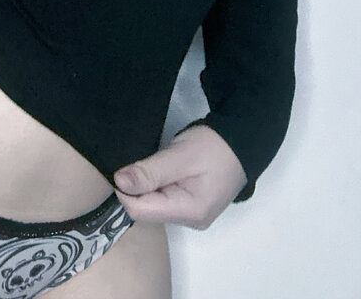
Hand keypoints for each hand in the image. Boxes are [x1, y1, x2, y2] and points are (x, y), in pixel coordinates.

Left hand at [113, 125, 247, 228]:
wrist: (242, 140)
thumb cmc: (213, 146)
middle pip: (146, 210)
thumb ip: (149, 171)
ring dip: (144, 185)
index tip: (118, 167)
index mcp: (189, 212)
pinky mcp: (191, 204)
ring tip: (143, 163)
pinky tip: (154, 169)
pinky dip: (154, 184)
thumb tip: (119, 182)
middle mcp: (190, 220)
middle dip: (134, 188)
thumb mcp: (179, 155)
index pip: (140, 210)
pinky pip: (163, 199)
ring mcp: (191, 214)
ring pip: (153, 204)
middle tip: (131, 161)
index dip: (124, 190)